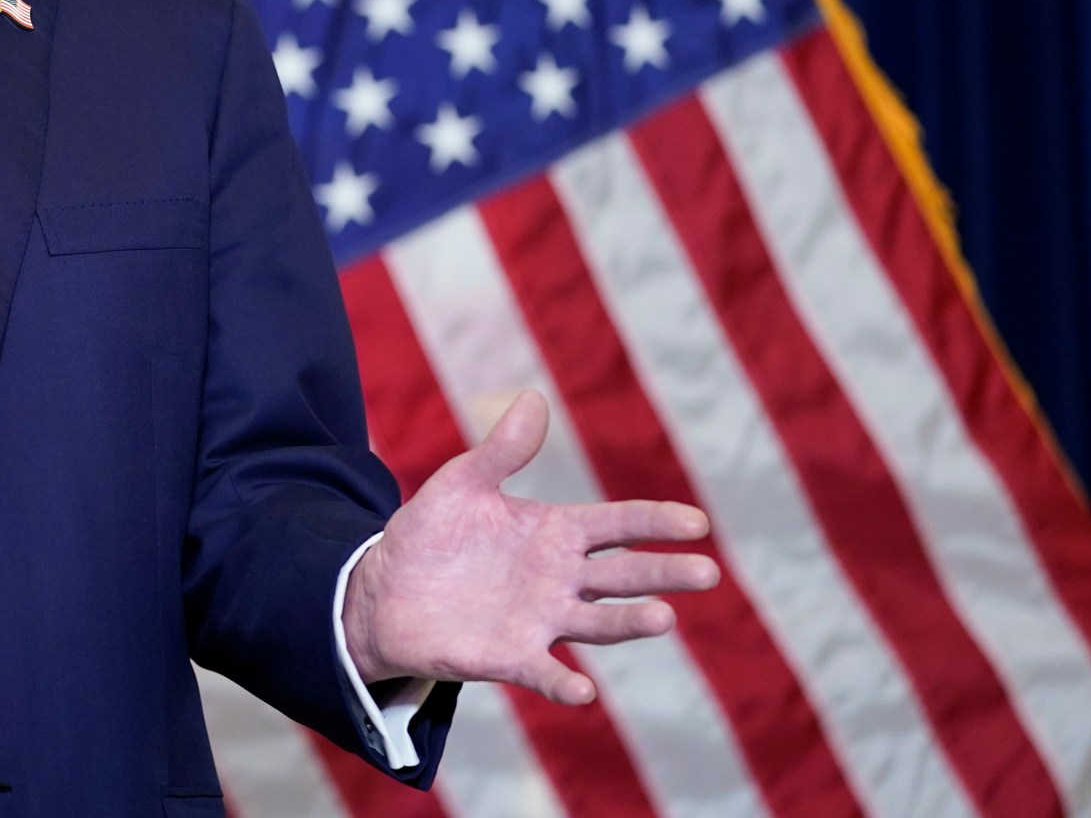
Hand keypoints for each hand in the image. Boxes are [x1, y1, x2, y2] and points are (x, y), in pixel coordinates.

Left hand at [341, 390, 717, 705]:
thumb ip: (501, 450)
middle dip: (664, 573)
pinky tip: (585, 692)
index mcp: (555, 533)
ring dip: (629, 622)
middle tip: (707, 572)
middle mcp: (560, 579)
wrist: (384, 592)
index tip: (697, 523)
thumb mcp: (462, 483)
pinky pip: (544, 672)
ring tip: (663, 617)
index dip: (655, 522)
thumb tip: (533, 398)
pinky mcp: (510, 657)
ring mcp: (540, 621)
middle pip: (623, 575)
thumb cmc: (430, 535)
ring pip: (597, 623)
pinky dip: (565, 682)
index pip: (618, 525)